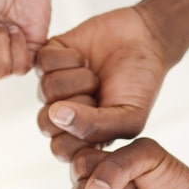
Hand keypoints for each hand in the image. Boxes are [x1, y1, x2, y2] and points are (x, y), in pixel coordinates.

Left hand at [36, 7, 170, 159]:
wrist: (144, 39)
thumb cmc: (139, 83)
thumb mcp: (130, 117)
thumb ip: (96, 129)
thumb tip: (56, 115)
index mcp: (80, 135)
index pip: (60, 149)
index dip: (78, 135)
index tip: (102, 118)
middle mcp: (62, 113)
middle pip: (45, 123)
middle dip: (78, 106)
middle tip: (98, 95)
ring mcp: (53, 86)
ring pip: (47, 90)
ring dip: (78, 80)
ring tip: (95, 76)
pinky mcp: (48, 59)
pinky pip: (44, 63)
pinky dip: (69, 58)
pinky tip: (83, 58)